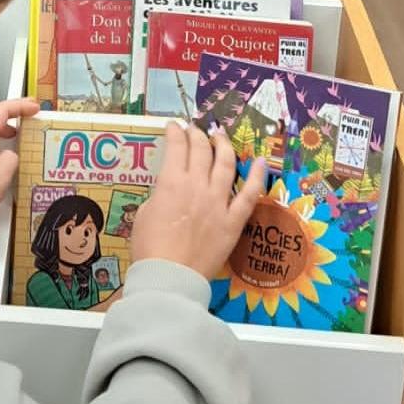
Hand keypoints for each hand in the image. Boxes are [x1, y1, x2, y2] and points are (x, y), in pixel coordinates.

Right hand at [131, 121, 267, 277]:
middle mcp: (197, 186)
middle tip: (195, 130)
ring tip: (221, 137)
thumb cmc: (149, 249)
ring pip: (226, 164)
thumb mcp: (143, 214)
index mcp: (171, 183)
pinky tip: (260, 161)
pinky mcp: (234, 221)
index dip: (175, 132)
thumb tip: (169, 191)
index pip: (176, 147)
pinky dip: (257, 175)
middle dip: (197, 135)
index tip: (174, 127)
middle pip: (201, 150)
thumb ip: (160, 196)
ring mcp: (218, 202)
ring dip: (224, 146)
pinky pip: (249, 194)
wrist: (169, 277)